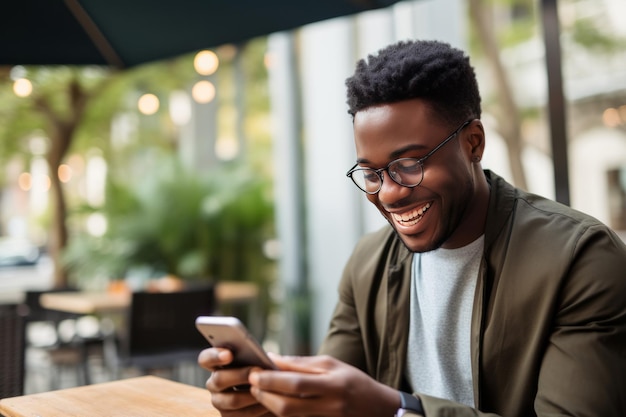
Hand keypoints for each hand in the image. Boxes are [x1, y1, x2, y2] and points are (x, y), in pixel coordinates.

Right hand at [198, 347, 274, 416]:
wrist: (270, 395)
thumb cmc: (261, 372)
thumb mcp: (257, 361)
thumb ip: (255, 356)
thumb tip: (265, 357)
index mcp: (217, 365)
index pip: (205, 359)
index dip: (214, 355)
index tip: (229, 354)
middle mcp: (214, 384)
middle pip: (219, 379)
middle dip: (240, 374)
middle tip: (258, 369)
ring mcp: (220, 402)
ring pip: (232, 400)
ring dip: (251, 394)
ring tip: (267, 388)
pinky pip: (242, 415)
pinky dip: (257, 408)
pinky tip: (268, 402)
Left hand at [248, 354, 399, 416]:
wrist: (377, 408)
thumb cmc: (353, 380)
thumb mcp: (331, 364)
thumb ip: (301, 363)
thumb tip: (273, 358)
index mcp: (333, 384)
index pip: (296, 384)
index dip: (272, 380)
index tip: (255, 373)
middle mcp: (329, 405)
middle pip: (288, 406)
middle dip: (265, 395)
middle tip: (251, 383)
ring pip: (288, 416)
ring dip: (269, 404)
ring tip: (258, 391)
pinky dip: (280, 411)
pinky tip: (271, 402)